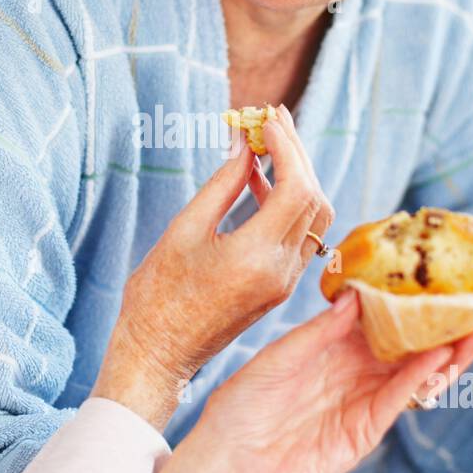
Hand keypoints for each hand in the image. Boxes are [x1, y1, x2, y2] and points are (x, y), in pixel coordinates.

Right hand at [92, 105, 333, 422]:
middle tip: (273, 119)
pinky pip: (300, 235)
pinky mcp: (279, 286)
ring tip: (267, 143)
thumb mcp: (183, 231)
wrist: (159, 354)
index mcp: (256, 258)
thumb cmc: (158, 295)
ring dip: (298, 175)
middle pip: (314, 199)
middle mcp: (281, 271)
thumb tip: (246, 145)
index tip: (266, 119)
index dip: (287, 148)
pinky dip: (289, 202)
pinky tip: (260, 181)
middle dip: (297, 153)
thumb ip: (222, 186)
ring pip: (315, 217)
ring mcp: (284, 282)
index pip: (297, 189)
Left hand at [190, 289, 472, 472]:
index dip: (405, 301)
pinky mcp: (366, 430)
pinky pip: (399, 401)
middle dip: (439, 327)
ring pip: (414, 374)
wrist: (230, 459)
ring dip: (446, 355)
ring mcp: (363, 401)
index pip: (378, 319)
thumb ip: (319, 331)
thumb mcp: (278, 357)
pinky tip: (441, 360)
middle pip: (406, 346)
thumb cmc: (244, 403)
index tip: (432, 279)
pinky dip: (421, 381)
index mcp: (332, 347)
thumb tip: (356, 297)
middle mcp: (354, 371)